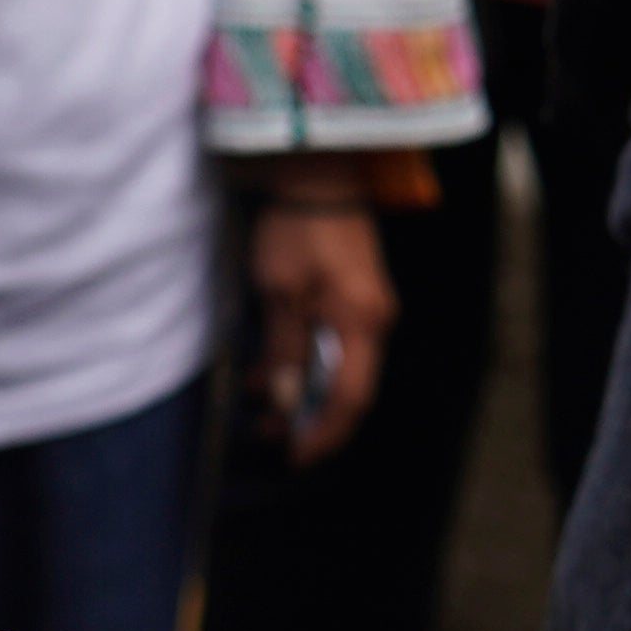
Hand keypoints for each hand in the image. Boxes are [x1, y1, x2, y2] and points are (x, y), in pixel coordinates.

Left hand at [241, 163, 396, 463]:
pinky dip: (302, 362)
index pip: (350, 399)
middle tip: (266, 435)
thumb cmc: (298, 230)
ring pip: (337, 367)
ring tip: (256, 404)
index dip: (323, 432)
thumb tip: (282, 400)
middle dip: (306, 416)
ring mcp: (367, 308)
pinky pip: (332, 344)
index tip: (294, 455)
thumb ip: (283, 350)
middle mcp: (374, 322)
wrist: (318, 175)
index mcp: (362, 324)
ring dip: (298, 389)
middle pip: (347, 388)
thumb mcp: (280, 293)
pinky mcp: (353, 296)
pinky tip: (265, 368)